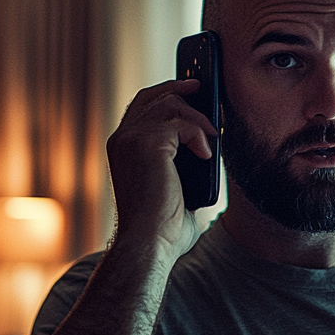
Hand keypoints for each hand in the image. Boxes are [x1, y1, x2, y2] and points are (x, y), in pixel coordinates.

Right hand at [106, 79, 217, 260]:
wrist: (149, 246)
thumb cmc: (163, 230)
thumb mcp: (177, 188)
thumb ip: (185, 167)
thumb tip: (210, 151)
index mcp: (123, 149)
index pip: (142, 105)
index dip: (166, 91)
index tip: (191, 88)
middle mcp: (121, 140)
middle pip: (154, 96)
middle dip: (183, 89)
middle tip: (207, 91)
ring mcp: (131, 140)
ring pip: (169, 104)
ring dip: (198, 118)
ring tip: (212, 138)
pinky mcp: (147, 145)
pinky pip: (180, 122)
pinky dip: (199, 134)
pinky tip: (207, 156)